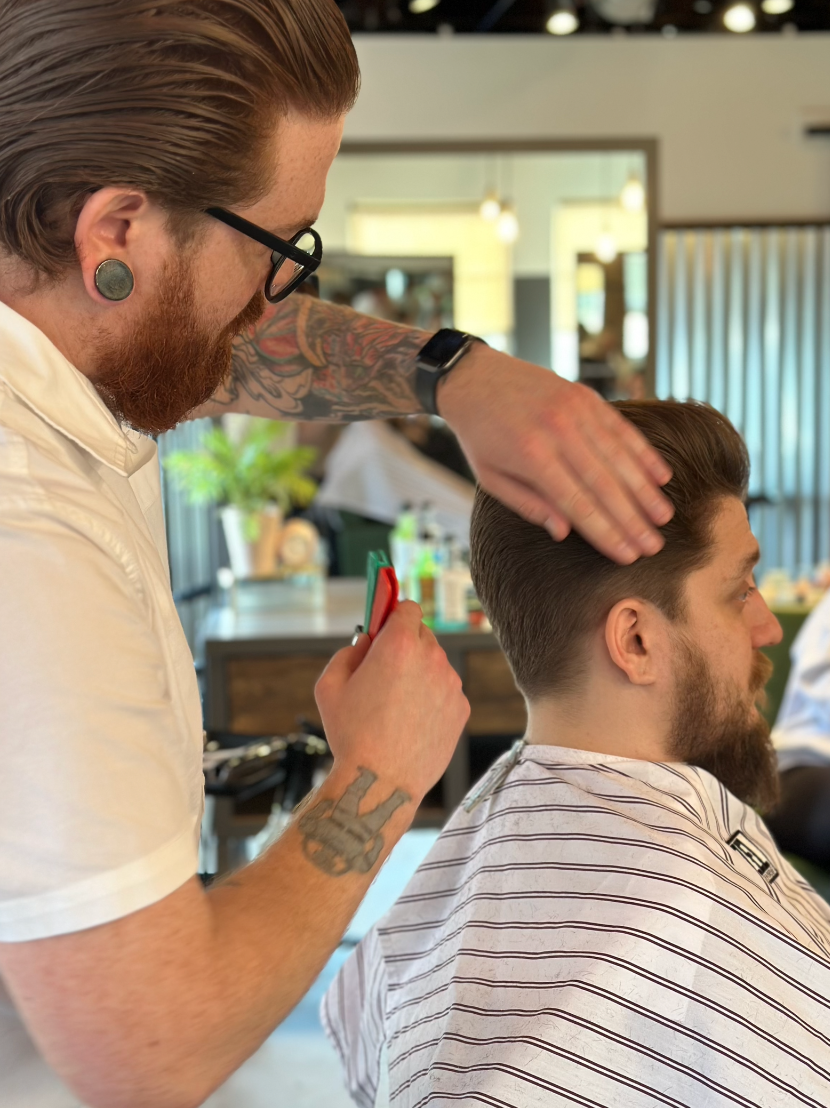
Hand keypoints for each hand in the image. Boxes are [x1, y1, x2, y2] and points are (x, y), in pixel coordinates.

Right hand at [314, 601, 469, 804]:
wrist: (382, 782)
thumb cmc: (351, 735)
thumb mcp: (329, 686)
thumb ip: (348, 652)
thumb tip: (366, 642)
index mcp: (399, 645)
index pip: (407, 607)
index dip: (394, 614)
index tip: (386, 623)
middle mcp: (432, 658)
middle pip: (423, 634)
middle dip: (405, 645)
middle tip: (384, 670)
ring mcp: (450, 684)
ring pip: (435, 665)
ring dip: (419, 673)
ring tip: (395, 706)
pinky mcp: (461, 709)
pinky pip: (445, 691)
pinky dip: (432, 699)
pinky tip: (411, 721)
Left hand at [438, 346, 673, 563]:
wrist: (473, 376)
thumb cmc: (480, 435)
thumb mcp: (491, 477)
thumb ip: (528, 504)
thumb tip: (564, 532)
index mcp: (531, 456)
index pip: (578, 503)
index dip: (605, 532)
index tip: (628, 556)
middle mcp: (558, 431)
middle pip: (605, 484)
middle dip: (632, 519)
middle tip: (655, 546)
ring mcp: (575, 409)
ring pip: (620, 456)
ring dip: (645, 490)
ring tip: (664, 517)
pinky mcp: (586, 395)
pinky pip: (621, 428)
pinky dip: (643, 453)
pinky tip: (661, 476)